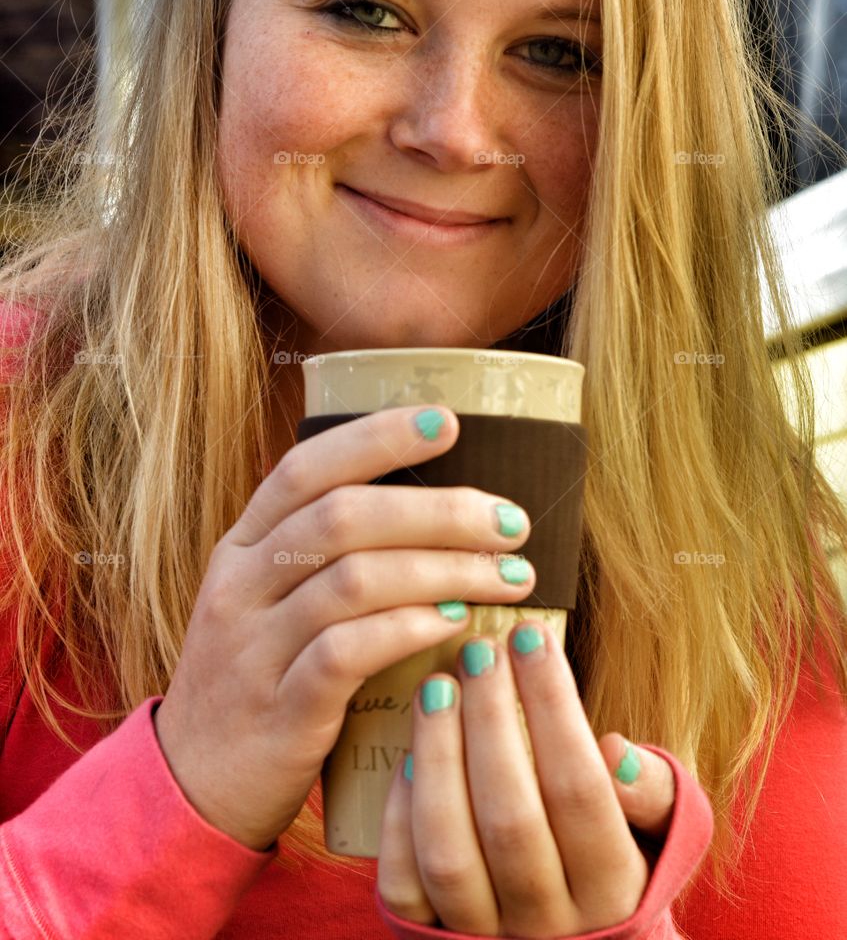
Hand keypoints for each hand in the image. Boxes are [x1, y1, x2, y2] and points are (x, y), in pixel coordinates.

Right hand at [153, 404, 538, 850]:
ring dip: (445, 569)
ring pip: (355, 580)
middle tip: (510, 522)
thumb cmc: (262, 678)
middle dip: (439, 511)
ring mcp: (253, 646)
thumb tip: (439, 512)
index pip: (306, 467)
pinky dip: (411, 627)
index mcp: (244, 544)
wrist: (194, 786)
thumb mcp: (272, 602)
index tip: (450, 422)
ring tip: (508, 576)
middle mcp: (241, 583)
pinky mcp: (279, 708)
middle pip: (343, 517)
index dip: (378, 437)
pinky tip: (457, 622)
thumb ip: (329, 557)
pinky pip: (349, 652)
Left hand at [377, 622, 675, 937]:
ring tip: (437, 686)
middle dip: (490, 720)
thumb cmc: (615, 850)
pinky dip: (399, 819)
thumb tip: (617, 751)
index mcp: (612, 887)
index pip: (580, 787)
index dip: (552, 705)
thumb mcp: (656, 827)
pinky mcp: (430, 936)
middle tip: (478, 650)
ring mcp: (486, 933)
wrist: (572, 938)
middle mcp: (549, 921)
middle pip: (511, 817)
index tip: (529, 635)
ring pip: (450, 852)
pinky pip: (406, 885)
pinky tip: (406, 755)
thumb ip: (653, 791)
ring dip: (439, 758)